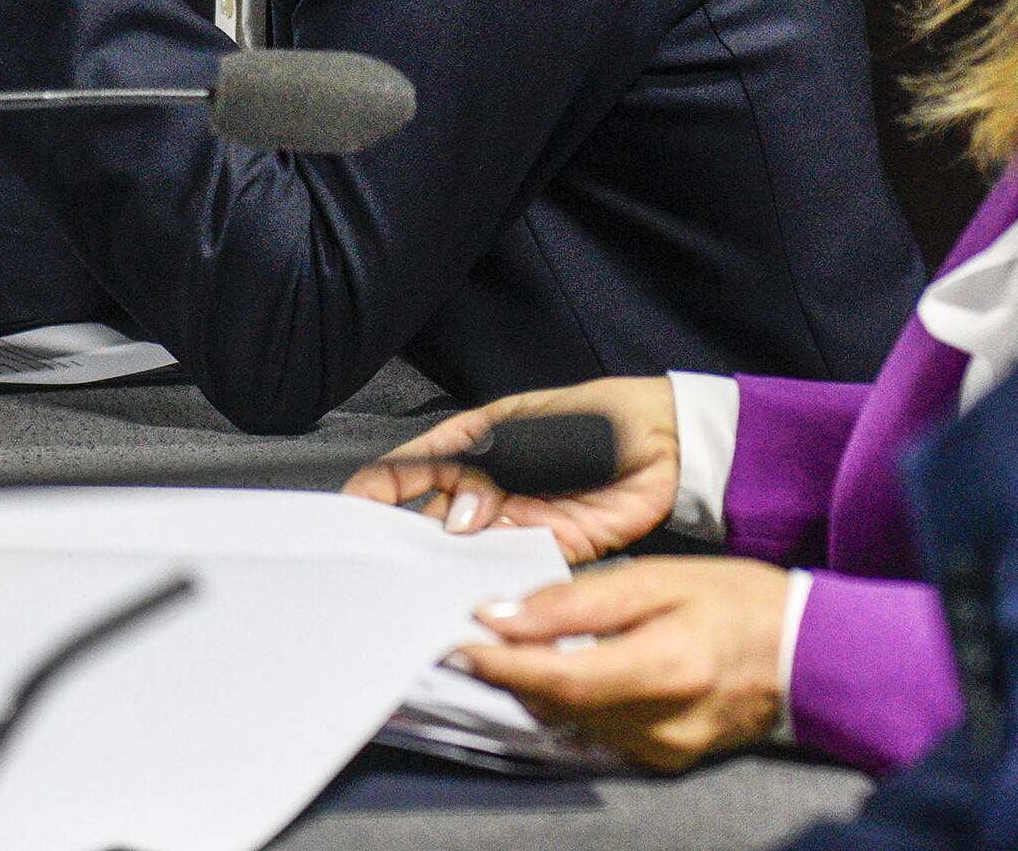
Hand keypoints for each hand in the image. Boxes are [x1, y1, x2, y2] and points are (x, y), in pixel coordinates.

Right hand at [342, 376, 678, 564]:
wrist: (668, 444)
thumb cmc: (597, 420)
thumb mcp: (530, 434)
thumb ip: (489, 474)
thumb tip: (458, 520)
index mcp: (475, 444)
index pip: (413, 467)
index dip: (379, 489)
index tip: (349, 510)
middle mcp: (488, 488)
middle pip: (433, 520)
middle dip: (406, 544)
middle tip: (381, 571)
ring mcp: (515, 521)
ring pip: (466, 553)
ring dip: (446, 571)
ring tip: (421, 593)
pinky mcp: (548, 550)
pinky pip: (509, 570)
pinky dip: (491, 584)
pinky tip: (475, 597)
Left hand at [457, 558, 791, 772]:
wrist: (803, 652)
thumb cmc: (737, 602)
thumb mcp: (659, 579)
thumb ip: (578, 601)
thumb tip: (505, 615)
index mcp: (662, 668)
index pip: (556, 680)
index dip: (500, 666)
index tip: (458, 644)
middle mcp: (659, 723)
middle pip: (556, 707)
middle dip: (510, 674)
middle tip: (474, 642)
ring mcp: (662, 750)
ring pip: (572, 724)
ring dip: (540, 689)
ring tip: (521, 651)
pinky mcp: (665, 760)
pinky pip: (599, 733)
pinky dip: (576, 704)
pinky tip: (574, 673)